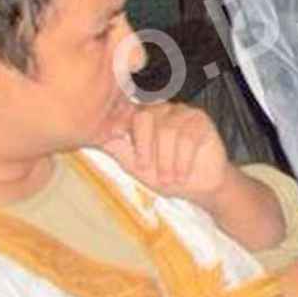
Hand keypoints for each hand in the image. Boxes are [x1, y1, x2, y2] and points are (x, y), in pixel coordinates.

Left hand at [99, 102, 233, 203]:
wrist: (198, 187)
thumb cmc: (166, 175)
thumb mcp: (135, 165)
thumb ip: (118, 148)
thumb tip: (96, 136)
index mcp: (144, 116)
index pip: (128, 114)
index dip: (124, 131)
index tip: (124, 149)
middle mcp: (162, 109)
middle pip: (146, 117)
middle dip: (144, 148)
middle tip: (145, 170)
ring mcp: (183, 112)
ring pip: (168, 130)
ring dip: (166, 161)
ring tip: (169, 179)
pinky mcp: (202, 120)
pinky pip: (188, 137)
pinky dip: (182, 161)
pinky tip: (181, 174)